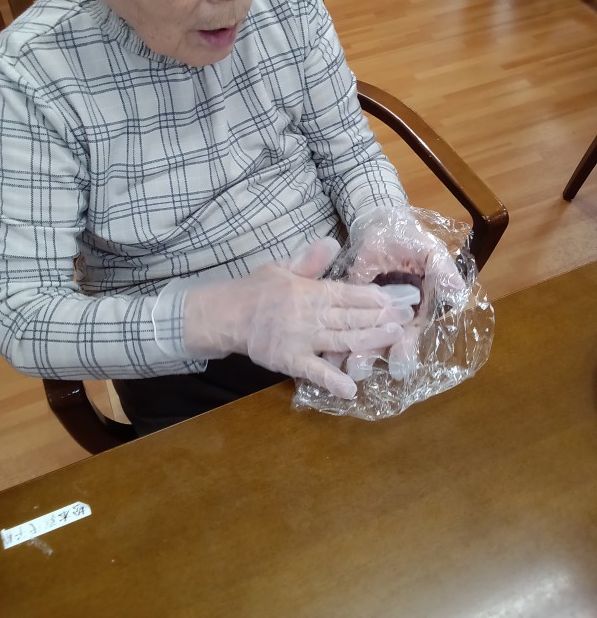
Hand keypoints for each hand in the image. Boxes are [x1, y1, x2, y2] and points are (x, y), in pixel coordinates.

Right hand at [174, 238, 412, 398]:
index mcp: (310, 291)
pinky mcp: (290, 360)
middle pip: (352, 317)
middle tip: (406, 318)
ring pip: (343, 340)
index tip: (395, 299)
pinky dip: (333, 380)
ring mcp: (302, 339)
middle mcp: (311, 314)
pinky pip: (315, 371)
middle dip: (381, 317)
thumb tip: (332, 243)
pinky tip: (351, 388)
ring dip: (370, 340)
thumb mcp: (282, 267)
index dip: (373, 297)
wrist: (226, 314)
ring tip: (395, 338)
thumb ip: (309, 261)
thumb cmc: (255, 290)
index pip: (348, 293)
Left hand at [338, 207, 467, 382]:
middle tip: (360, 368)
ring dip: (353, 351)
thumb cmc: (409, 239)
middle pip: (383, 342)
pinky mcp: (348, 306)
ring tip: (341, 364)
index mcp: (416, 309)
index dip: (405, 349)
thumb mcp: (429, 251)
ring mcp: (369, 314)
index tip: (398, 364)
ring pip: (362, 337)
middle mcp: (393, 318)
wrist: (379, 224)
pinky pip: (342, 325)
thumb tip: (459, 293)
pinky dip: (334, 338)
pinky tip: (324, 352)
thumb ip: (443, 271)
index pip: (411, 334)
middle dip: (373, 356)